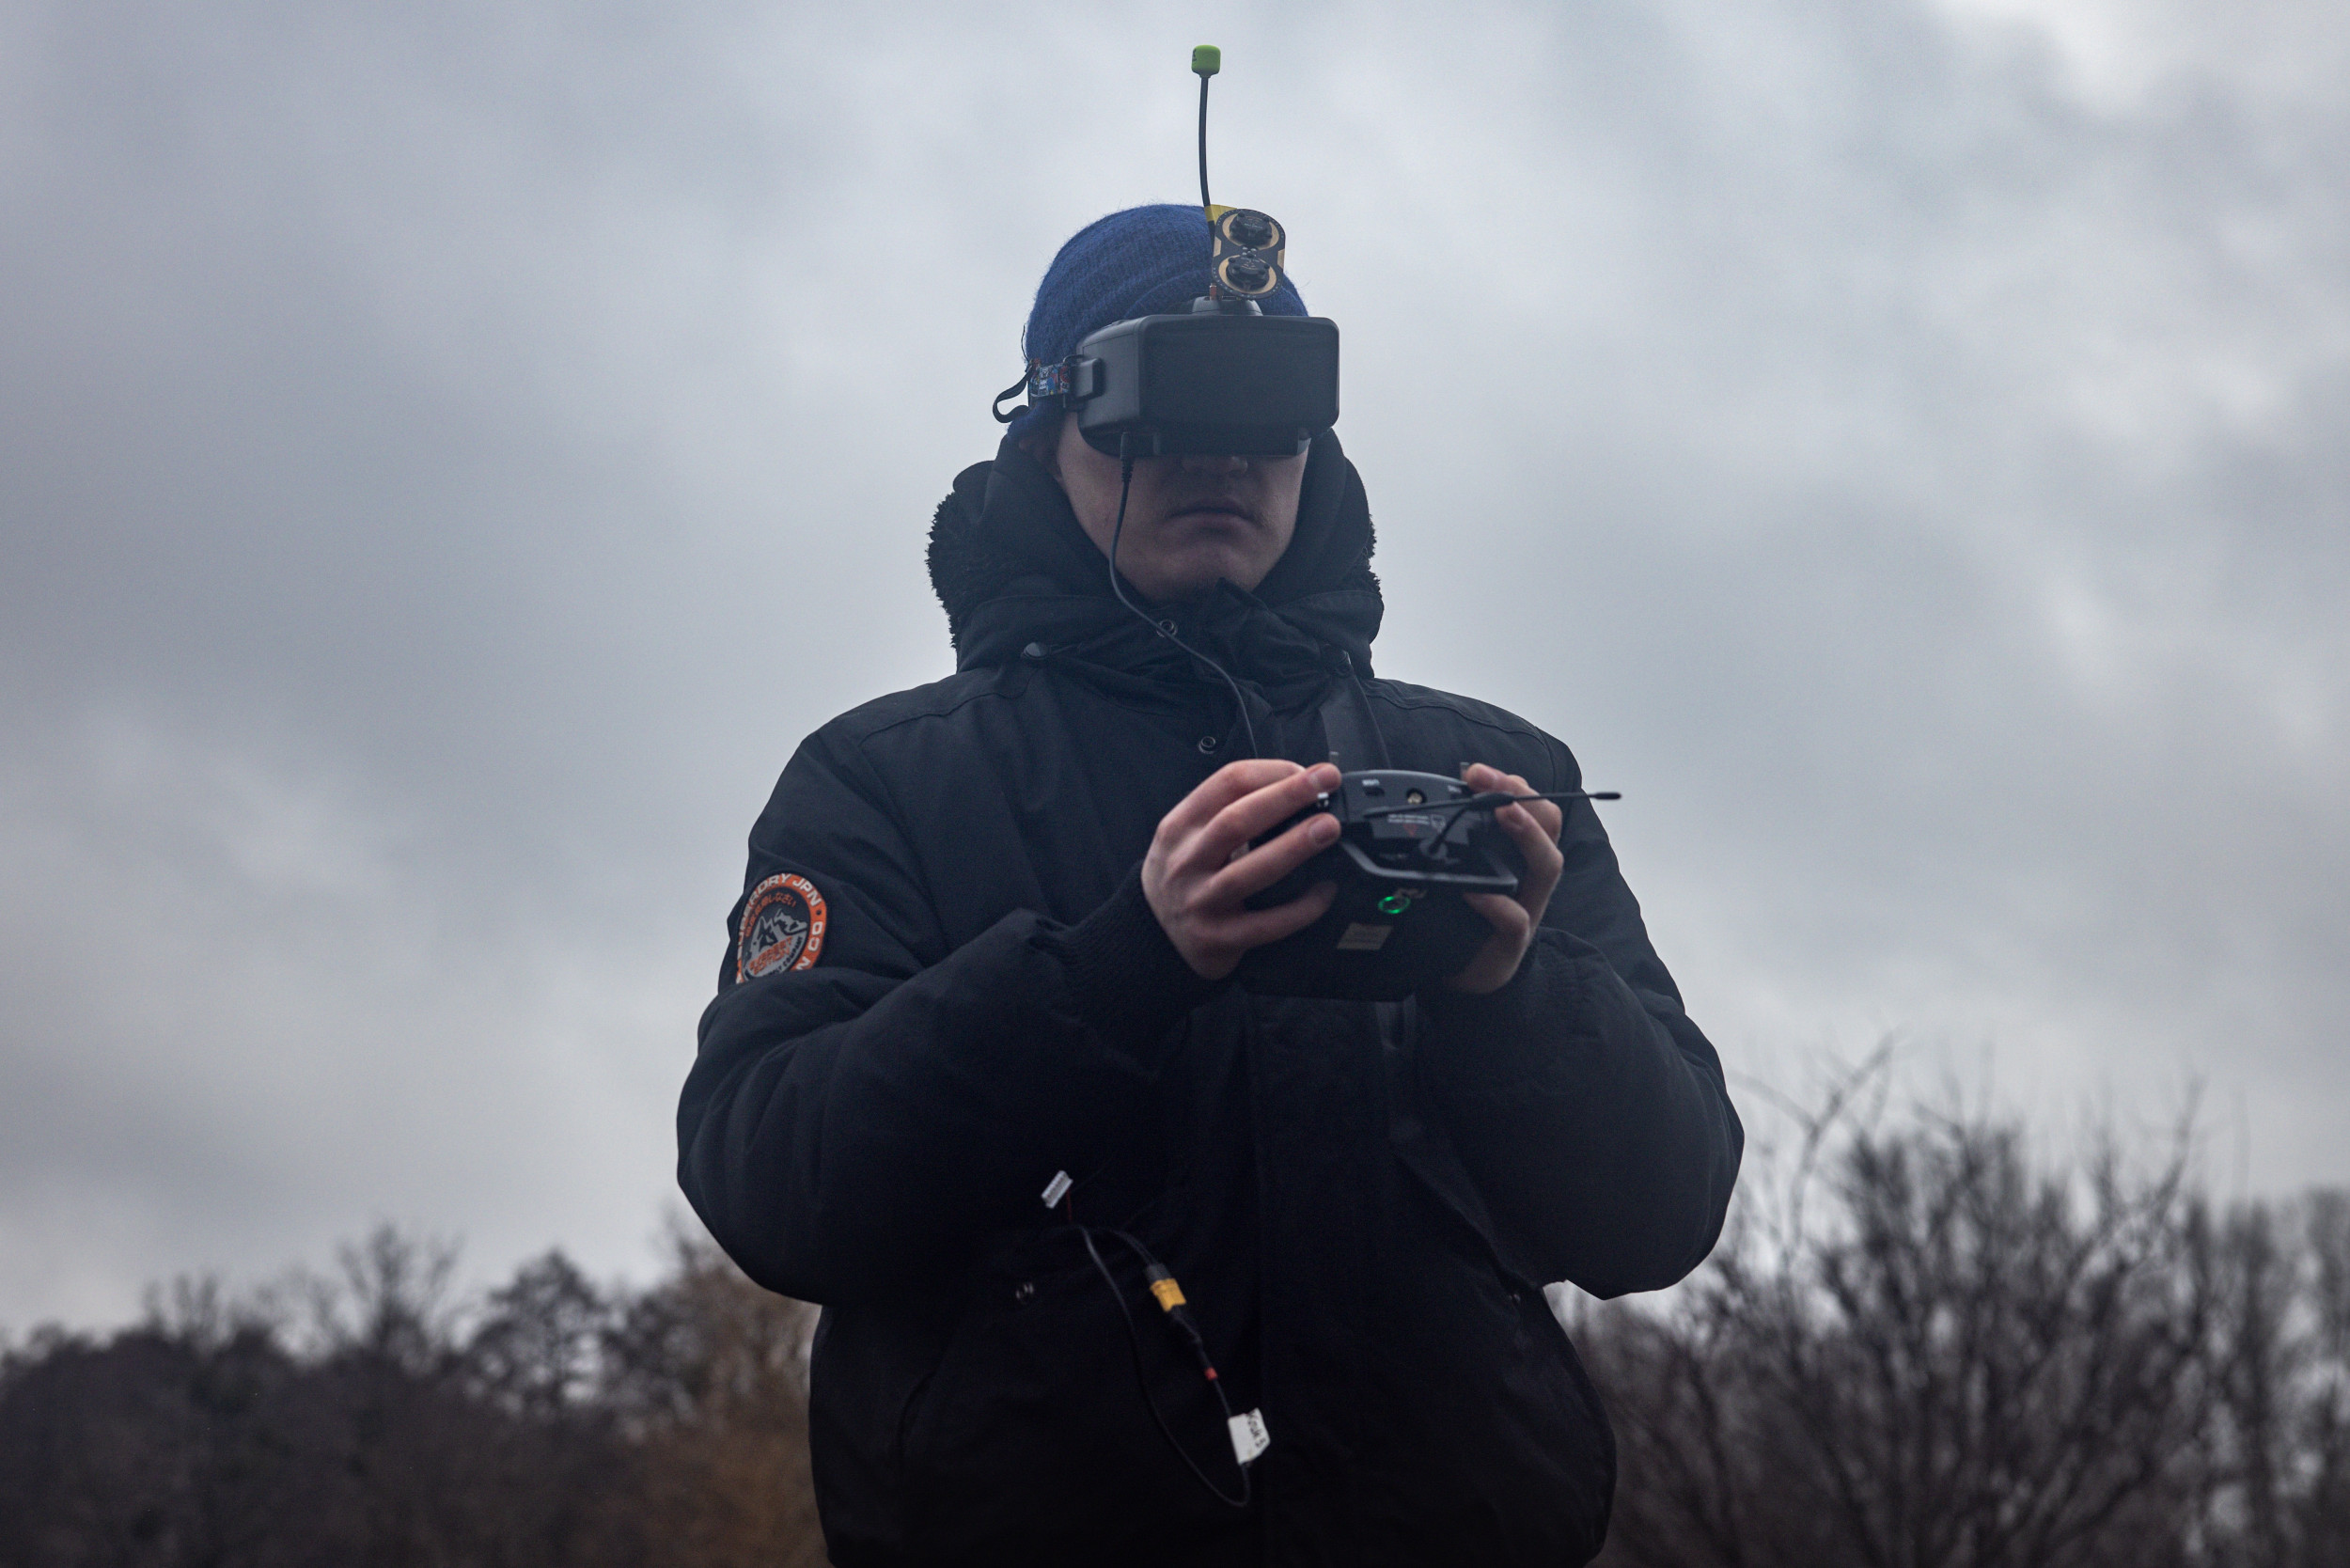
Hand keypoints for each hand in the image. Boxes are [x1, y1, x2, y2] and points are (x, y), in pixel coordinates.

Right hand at [1144, 759, 1342, 980]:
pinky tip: (1324, 889)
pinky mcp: (1218, 939)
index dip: (1272, 772)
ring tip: (1328, 828)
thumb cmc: (1183, 876)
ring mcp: (1201, 902)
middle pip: (1236, 821)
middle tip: (1326, 782)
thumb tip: (1298, 791)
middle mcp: (1186, 862)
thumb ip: (1227, 813)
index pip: (1226, 784)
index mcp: (1180, 827)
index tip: (1307, 772)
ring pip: (1249, 872)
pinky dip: (1301, 906)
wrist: (1151, 934)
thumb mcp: (1186, 836)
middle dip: (1287, 797)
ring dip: (1294, 846)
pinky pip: (1267, 923)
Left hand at [1446, 763, 1565, 994]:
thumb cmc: (1469, 916)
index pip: (1533, 808)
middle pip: (1549, 827)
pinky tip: (1475, 893)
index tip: (1479, 771)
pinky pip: (1515, 920)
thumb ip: (1460, 840)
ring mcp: (1527, 909)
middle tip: (1489, 781)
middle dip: (1522, 797)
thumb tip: (1434, 801)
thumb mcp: (1467, 871)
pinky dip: (1498, 904)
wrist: (1469, 974)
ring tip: (1504, 814)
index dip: (1513, 785)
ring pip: (1546, 865)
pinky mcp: (1512, 944)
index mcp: (1520, 856)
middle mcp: (1531, 878)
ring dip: (1527, 835)